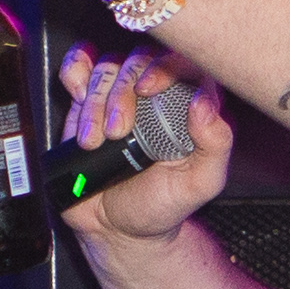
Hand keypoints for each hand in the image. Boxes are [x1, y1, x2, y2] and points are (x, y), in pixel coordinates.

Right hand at [55, 43, 231, 243]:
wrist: (116, 228)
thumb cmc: (162, 204)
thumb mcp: (200, 183)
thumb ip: (215, 144)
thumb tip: (204, 102)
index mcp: (190, 106)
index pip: (184, 62)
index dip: (164, 66)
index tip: (146, 91)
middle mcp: (156, 94)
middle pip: (138, 60)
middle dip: (122, 94)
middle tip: (117, 132)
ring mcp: (120, 95)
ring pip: (107, 67)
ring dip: (95, 100)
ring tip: (95, 141)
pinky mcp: (88, 102)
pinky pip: (78, 66)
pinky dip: (74, 72)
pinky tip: (77, 95)